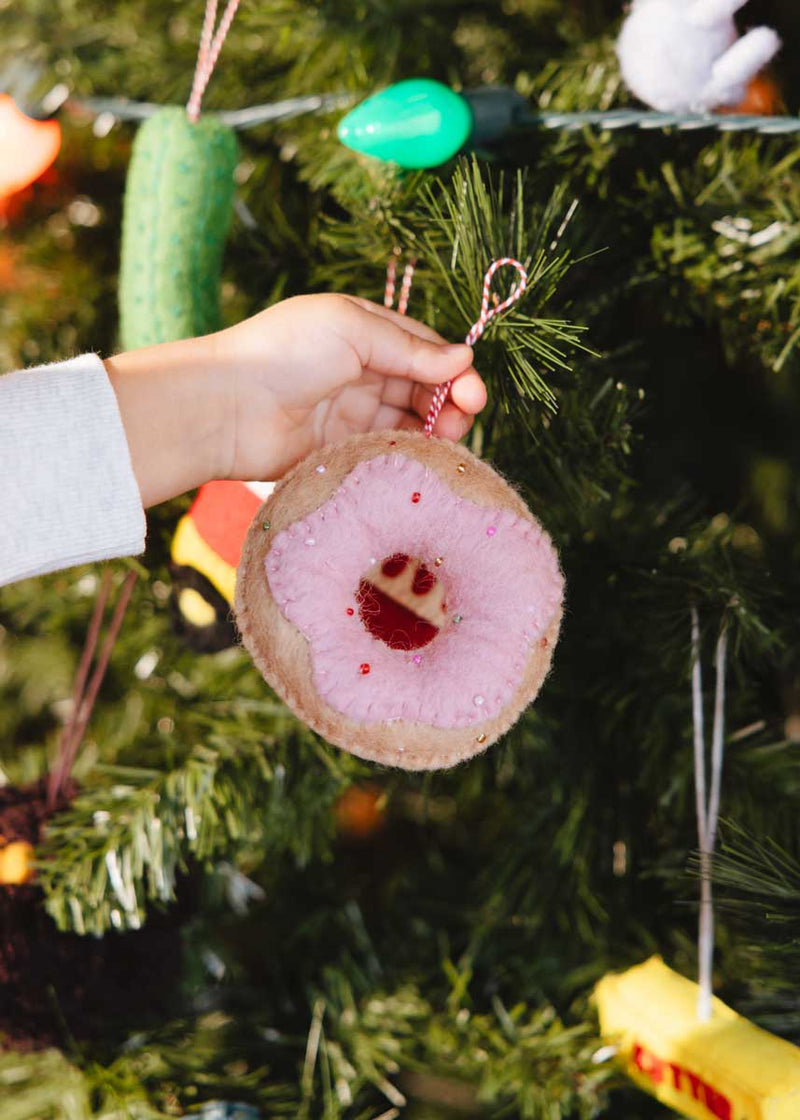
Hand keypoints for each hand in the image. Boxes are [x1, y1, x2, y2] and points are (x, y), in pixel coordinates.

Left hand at [211, 293, 484, 481]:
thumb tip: (463, 358)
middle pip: (423, 388)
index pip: (424, 349)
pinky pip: (387, 453)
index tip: (472, 391)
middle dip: (450, 401)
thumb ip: (409, 348)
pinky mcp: (342, 452)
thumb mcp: (352, 329)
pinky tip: (421, 458)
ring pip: (410, 423)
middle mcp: (360, 372)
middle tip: (462, 417)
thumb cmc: (285, 352)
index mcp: (363, 332)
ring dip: (434, 430)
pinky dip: (409, 454)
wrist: (227, 407)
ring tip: (446, 438)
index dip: (454, 370)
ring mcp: (351, 414)